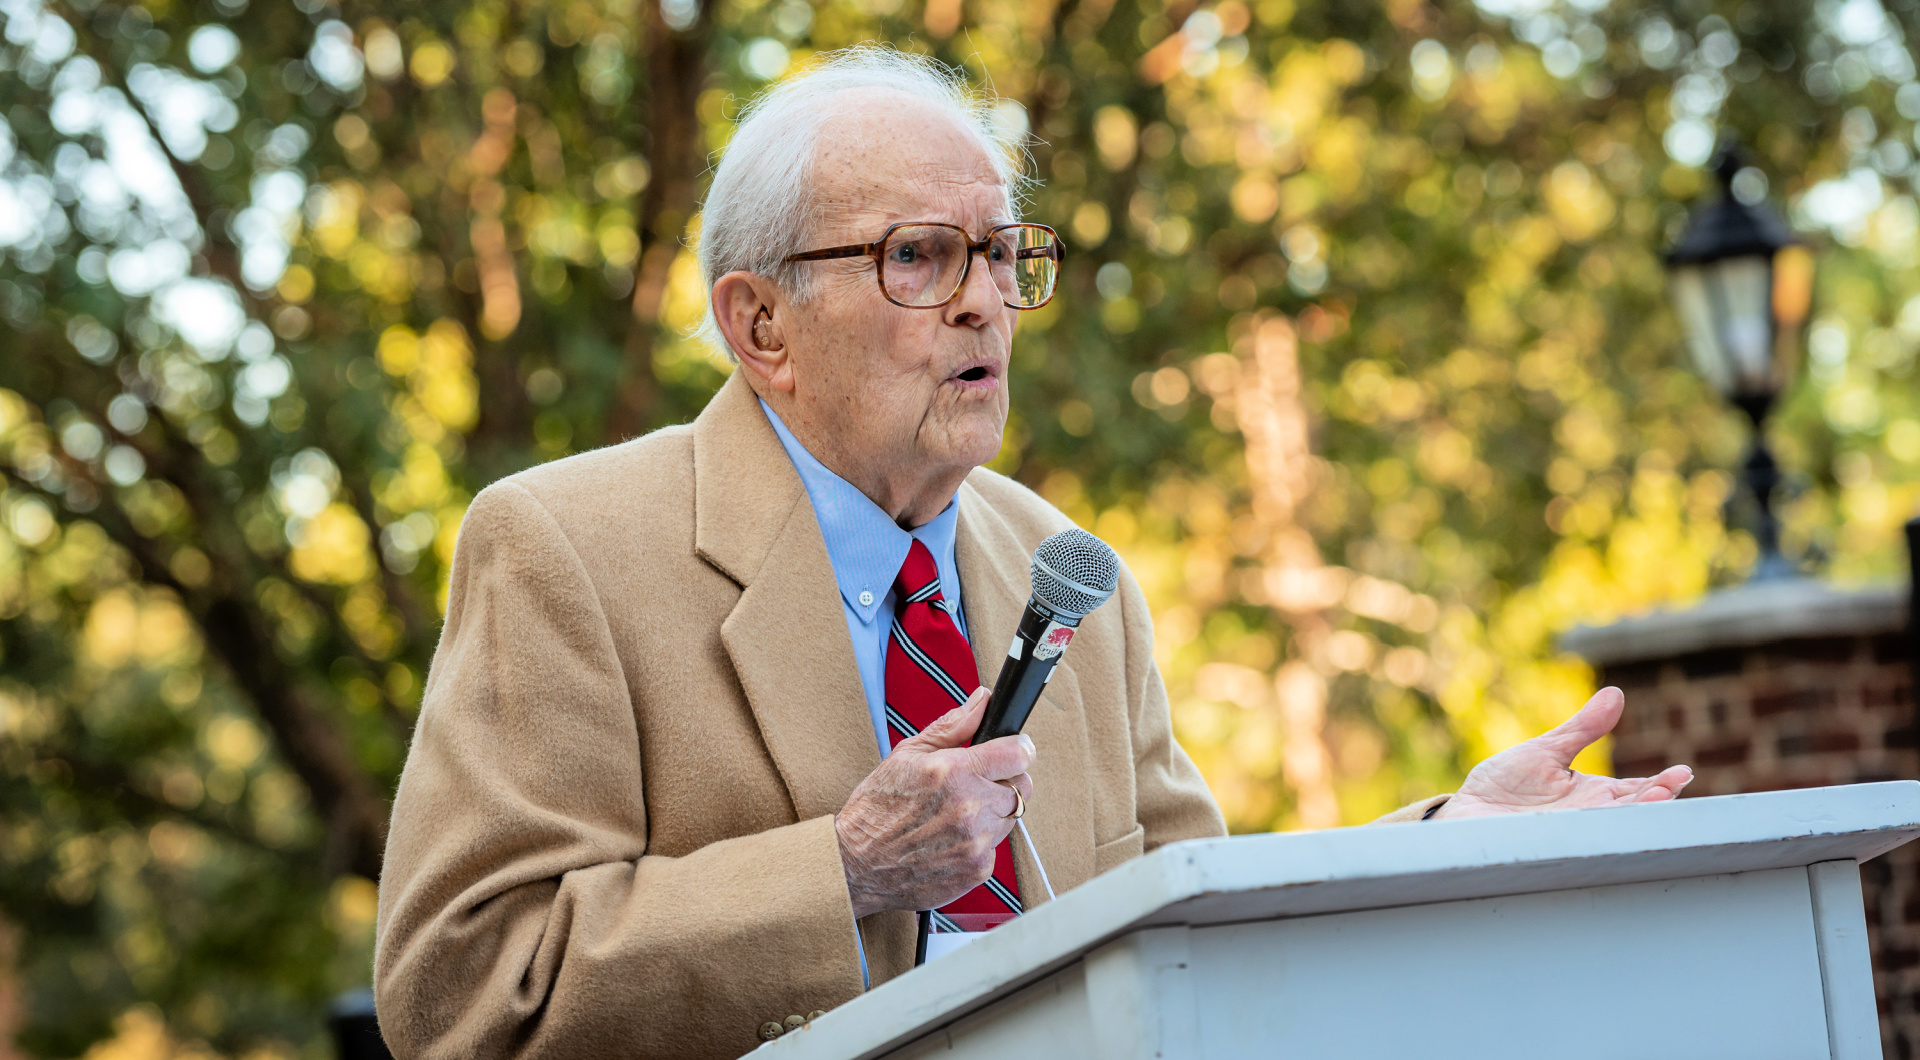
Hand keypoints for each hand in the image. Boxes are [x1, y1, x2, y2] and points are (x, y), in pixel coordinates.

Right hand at [835, 688, 1033, 917]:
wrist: (856, 865)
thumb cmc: (875, 809)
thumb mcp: (907, 754)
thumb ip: (953, 726)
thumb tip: (982, 700)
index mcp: (954, 772)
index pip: (1020, 754)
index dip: (1017, 749)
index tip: (1011, 750)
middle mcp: (971, 808)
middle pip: (1022, 787)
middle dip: (1004, 781)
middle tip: (976, 783)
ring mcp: (976, 842)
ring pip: (1010, 817)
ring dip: (992, 812)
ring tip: (955, 812)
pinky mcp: (977, 869)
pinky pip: (995, 847)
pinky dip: (979, 841)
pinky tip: (949, 838)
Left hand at [1431, 686, 1692, 819]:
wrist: (1467, 812)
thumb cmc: (1505, 785)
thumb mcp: (1547, 751)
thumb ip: (1583, 729)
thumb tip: (1616, 694)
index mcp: (1595, 795)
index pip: (1639, 791)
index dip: (1662, 784)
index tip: (1682, 773)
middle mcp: (1590, 818)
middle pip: (1634, 812)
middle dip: (1655, 802)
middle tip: (1671, 789)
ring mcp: (1572, 834)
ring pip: (1613, 830)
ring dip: (1632, 819)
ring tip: (1653, 804)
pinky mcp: (1549, 846)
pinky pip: (1578, 844)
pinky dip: (1594, 837)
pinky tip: (1607, 828)